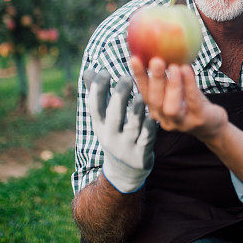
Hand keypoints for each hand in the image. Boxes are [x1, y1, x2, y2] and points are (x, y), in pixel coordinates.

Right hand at [84, 70, 156, 193]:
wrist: (125, 172)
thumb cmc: (115, 134)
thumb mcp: (104, 120)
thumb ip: (99, 95)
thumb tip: (89, 70)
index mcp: (100, 126)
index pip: (94, 107)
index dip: (97, 90)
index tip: (104, 72)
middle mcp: (110, 136)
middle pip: (113, 116)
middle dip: (119, 97)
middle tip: (126, 78)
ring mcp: (126, 147)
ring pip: (132, 127)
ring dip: (136, 110)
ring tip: (141, 95)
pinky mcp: (141, 155)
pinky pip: (147, 139)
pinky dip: (149, 127)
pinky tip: (153, 115)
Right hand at [130, 57, 227, 141]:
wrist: (214, 125)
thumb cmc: (194, 101)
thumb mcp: (181, 87)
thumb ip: (171, 72)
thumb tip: (162, 43)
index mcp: (157, 109)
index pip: (144, 92)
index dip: (139, 76)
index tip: (134, 57)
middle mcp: (165, 118)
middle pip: (154, 101)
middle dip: (154, 80)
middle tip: (156, 60)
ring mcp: (182, 122)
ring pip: (171, 107)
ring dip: (172, 85)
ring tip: (175, 66)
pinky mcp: (198, 120)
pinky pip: (193, 101)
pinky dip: (189, 84)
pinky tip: (187, 69)